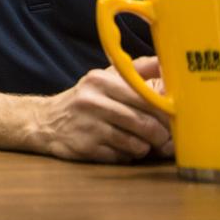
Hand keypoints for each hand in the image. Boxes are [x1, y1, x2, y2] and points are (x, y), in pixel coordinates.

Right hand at [31, 57, 171, 162]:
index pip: (147, 99)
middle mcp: (92, 100)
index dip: (167, 113)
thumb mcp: (105, 78)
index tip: (175, 120)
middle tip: (164, 140)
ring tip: (138, 143)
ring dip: (143, 148)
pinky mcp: (85, 148)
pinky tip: (118, 149)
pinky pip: (121, 158)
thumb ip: (136, 70)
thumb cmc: (85, 100)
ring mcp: (87, 125)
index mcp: (101, 80)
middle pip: (145, 124)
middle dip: (161, 136)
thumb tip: (167, 61)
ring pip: (136, 144)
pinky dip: (126, 156)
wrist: (45, 121)